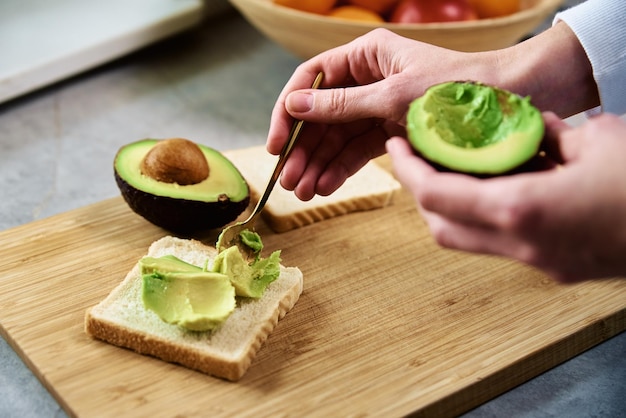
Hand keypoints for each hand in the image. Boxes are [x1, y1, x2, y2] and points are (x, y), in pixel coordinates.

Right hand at [267, 28, 500, 200]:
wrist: (508, 106)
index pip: (311, 81)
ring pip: (337, 137)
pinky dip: (342, 168)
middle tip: (289, 181)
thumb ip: (342, 104)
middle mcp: (367, 79)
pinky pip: (358, 150)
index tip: (276, 143)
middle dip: (303, 148)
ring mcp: (378, 106)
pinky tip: (326, 187)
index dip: (287, 112)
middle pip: (320, 115)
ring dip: (319, 164)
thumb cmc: (455, 89)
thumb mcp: (392, 96)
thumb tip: (293, 106)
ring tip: (304, 192)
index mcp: (365, 55)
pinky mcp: (390, 131)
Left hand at [386, 112, 625, 282]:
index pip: (438, 196)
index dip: (410, 170)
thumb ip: (547, 137)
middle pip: (442, 228)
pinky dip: (486, 218)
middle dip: (422, 193)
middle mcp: (523, 247)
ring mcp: (539, 264)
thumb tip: (524, 132)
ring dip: (452, 208)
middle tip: (420, 158)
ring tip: (454, 170)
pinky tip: (498, 189)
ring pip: (469, 241)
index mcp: (524, 211)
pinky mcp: (556, 268)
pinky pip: (502, 244)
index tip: (399, 146)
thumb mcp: (598, 140)